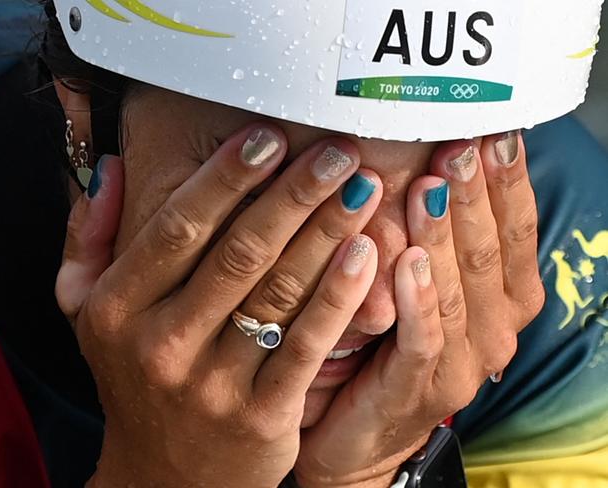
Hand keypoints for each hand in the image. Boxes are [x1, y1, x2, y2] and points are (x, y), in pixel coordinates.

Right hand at [55, 125, 383, 486]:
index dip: (227, 176)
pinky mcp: (262, 415)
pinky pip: (307, 344)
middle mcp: (161, 343)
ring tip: (363, 186)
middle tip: (337, 150)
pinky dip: (339, 294)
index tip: (269, 135)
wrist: (164, 477)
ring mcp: (212, 383)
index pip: (178, 227)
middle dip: (295, 193)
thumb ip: (89, 238)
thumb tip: (113, 168)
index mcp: (118, 308)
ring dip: (327, 231)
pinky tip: (366, 251)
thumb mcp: (84, 311)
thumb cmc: (133, 378)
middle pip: (240, 251)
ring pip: (280, 292)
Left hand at [294, 132, 544, 486]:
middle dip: (476, 194)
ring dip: (447, 233)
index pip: (515, 231)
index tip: (491, 132)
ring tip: (434, 186)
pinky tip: (407, 259)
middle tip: (459, 144)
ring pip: (460, 288)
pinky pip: (424, 336)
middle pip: (491, 251)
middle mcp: (495, 329)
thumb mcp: (422, 287)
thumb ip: (436, 238)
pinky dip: (418, 296)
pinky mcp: (420, 387)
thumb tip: (429, 162)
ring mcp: (464, 362)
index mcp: (502, 301)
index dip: (507, 181)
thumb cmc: (391, 346)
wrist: (363, 431)